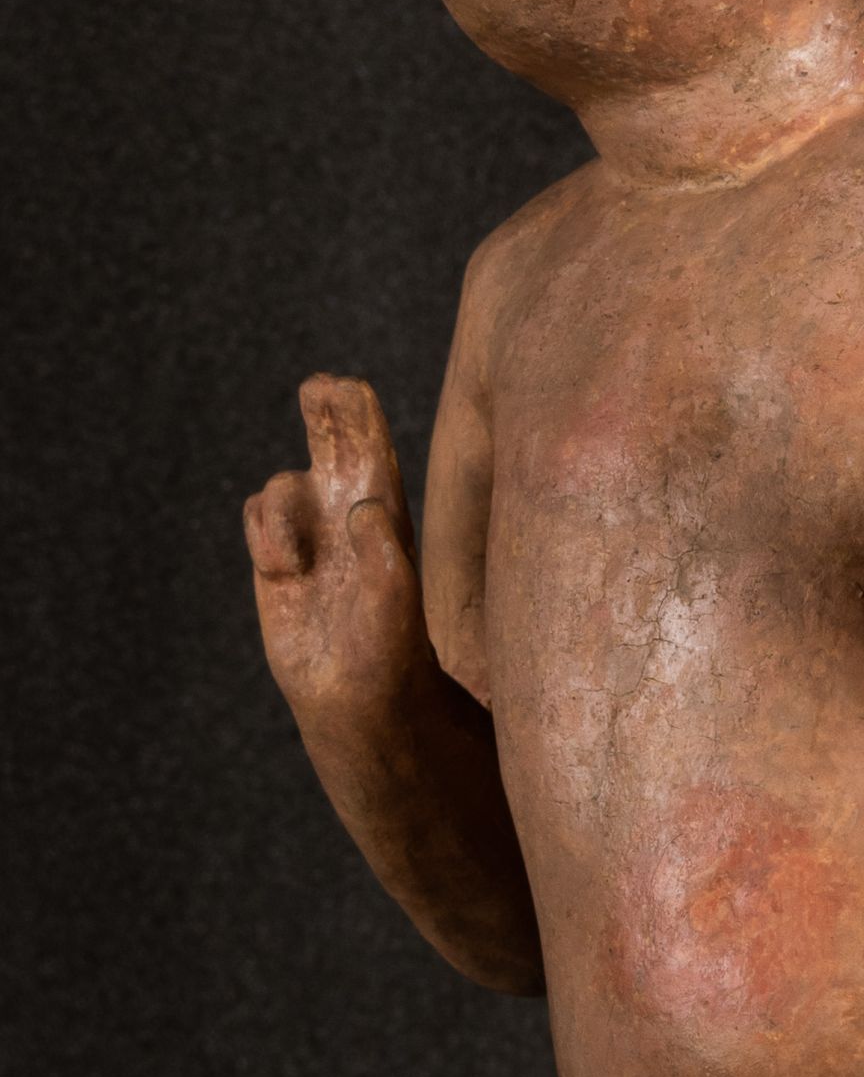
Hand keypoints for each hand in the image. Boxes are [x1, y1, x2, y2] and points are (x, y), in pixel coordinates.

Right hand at [242, 375, 430, 720]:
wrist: (354, 690)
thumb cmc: (387, 647)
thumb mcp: (394, 601)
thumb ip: (384, 554)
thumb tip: (363, 506)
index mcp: (387, 511)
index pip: (373, 447)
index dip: (360, 413)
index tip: (348, 387)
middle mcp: (347, 511)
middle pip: (332, 442)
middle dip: (325, 411)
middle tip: (318, 387)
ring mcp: (310, 529)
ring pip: (284, 480)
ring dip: (282, 510)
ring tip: (296, 561)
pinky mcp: (276, 554)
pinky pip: (256, 514)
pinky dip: (262, 532)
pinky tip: (283, 568)